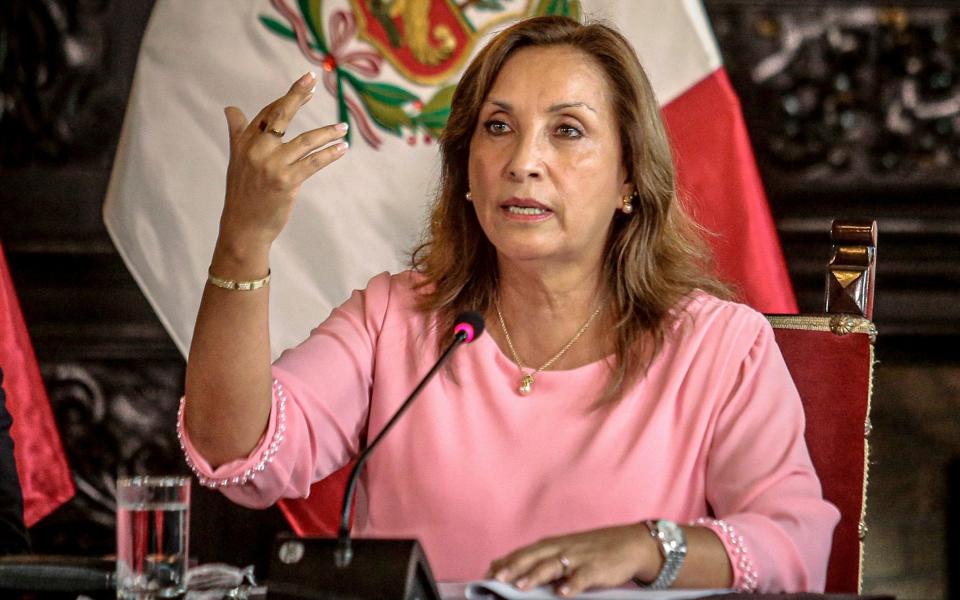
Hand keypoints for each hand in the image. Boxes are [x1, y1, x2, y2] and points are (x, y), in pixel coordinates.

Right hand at [218, 71, 348, 257]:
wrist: (243, 226)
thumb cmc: (243, 193)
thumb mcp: (236, 159)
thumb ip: (237, 132)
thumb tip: (230, 108)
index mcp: (244, 142)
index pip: (269, 112)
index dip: (288, 98)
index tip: (306, 87)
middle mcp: (256, 149)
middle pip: (281, 114)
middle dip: (297, 95)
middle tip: (312, 80)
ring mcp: (272, 165)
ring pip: (306, 140)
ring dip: (328, 133)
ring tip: (343, 128)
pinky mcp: (287, 181)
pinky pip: (314, 163)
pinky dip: (330, 154)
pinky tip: (342, 148)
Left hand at [487, 523, 657, 596]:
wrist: (630, 544)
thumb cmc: (591, 551)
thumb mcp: (562, 551)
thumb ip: (536, 560)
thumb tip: (502, 567)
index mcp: (551, 545)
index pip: (523, 553)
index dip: (505, 563)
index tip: (487, 575)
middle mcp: (561, 548)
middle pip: (533, 556)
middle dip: (514, 567)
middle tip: (497, 578)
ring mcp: (579, 557)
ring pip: (553, 565)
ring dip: (536, 575)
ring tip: (521, 586)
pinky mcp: (596, 567)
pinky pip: (582, 577)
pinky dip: (572, 584)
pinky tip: (563, 593)